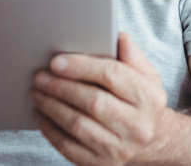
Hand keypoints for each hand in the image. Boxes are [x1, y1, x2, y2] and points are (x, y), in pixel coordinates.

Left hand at [31, 33, 168, 165]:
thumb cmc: (144, 102)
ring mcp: (119, 148)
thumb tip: (119, 37)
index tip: (57, 61)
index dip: (82, 67)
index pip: (112, 76)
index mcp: (148, 97)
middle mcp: (136, 125)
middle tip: (41, 76)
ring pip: (78, 125)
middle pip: (92, 101)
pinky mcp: (101, 163)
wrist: (153, 141)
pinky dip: (50, 130)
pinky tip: (41, 114)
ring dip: (51, 107)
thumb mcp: (147, 76)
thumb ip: (133, 56)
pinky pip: (69, 147)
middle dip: (61, 87)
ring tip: (37, 92)